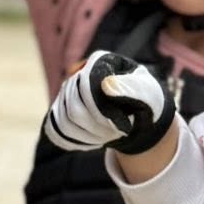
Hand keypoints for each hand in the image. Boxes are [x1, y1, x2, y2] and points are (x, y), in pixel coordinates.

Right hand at [43, 51, 174, 156]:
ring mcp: (66, 92)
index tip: (122, 127)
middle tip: (117, 133)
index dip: (101, 113)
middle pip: (73, 108)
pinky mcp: (60, 110)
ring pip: (64, 122)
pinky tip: (95, 141)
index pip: (85, 88)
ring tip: (108, 136)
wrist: (136, 111)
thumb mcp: (145, 92)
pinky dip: (77, 141)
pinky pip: (57, 131)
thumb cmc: (143, 98)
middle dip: (97, 127)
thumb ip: (130, 88)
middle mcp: (78, 74)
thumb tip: (106, 85)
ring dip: (88, 137)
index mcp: (99, 62)